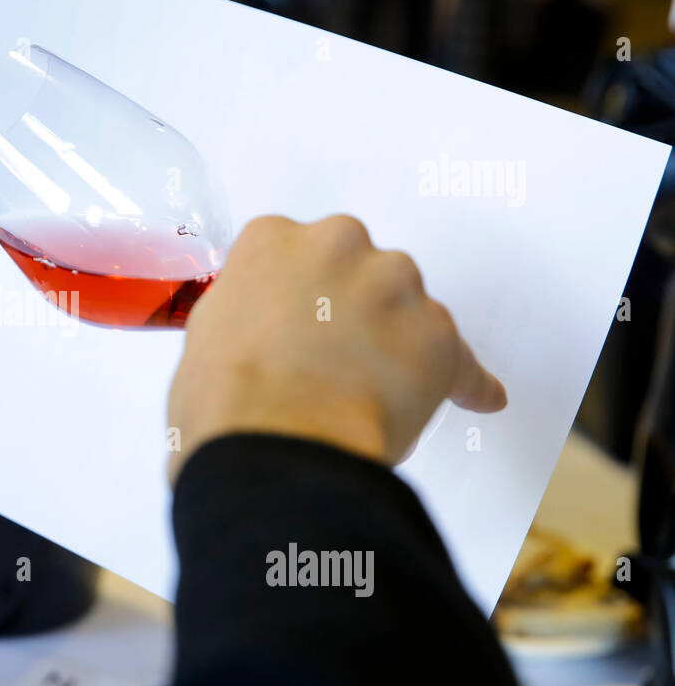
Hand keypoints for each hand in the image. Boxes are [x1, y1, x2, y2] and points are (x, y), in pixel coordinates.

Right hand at [168, 214, 505, 482]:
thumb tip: (267, 338)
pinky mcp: (438, 333)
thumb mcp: (207, 336)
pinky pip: (459, 359)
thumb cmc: (226, 401)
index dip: (298, 295)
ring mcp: (394, 284)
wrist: (275, 445)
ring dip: (398, 340)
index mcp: (272, 240)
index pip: (293, 251)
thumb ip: (248, 315)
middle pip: (358, 268)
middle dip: (352, 307)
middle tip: (331, 359)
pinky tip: (477, 399)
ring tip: (374, 394)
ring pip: (407, 306)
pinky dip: (462, 381)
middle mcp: (338, 243)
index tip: (298, 323)